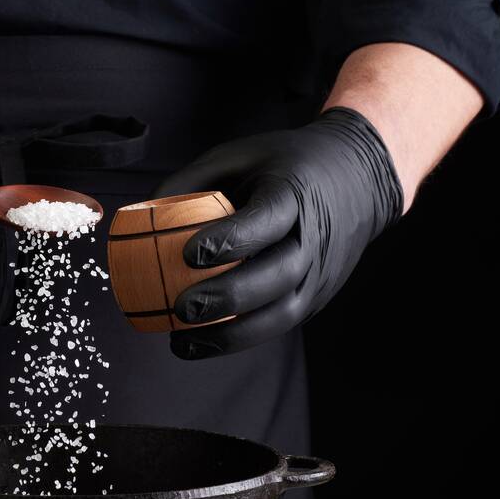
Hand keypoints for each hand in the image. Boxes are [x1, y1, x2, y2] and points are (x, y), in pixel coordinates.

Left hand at [154, 106, 403, 357]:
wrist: (359, 178)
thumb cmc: (285, 164)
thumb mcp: (240, 154)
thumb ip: (191, 181)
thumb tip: (141, 215)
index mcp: (296, 193)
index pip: (269, 220)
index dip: (232, 239)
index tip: (189, 253)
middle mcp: (315, 238)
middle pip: (279, 276)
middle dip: (229, 297)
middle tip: (181, 308)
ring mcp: (320, 273)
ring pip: (282, 313)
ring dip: (232, 334)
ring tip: (182, 339)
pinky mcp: (316, 297)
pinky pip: (278, 324)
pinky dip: (238, 339)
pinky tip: (198, 344)